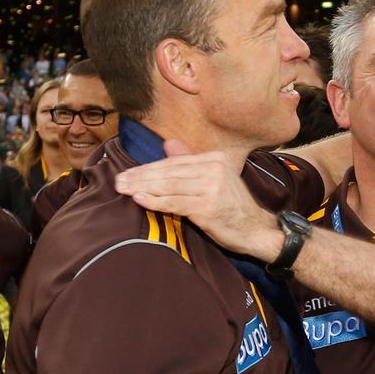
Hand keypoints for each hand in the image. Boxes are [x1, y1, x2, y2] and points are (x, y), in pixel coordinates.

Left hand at [115, 140, 282, 259]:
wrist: (256, 229)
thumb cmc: (231, 207)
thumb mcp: (213, 180)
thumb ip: (190, 162)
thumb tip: (168, 144)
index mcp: (215, 159)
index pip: (174, 163)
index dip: (148, 168)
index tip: (128, 173)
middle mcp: (214, 168)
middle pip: (169, 172)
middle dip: (141, 177)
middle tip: (119, 181)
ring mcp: (213, 187)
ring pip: (169, 186)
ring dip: (143, 188)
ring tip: (123, 190)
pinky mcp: (209, 206)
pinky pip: (175, 202)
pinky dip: (155, 201)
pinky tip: (140, 199)